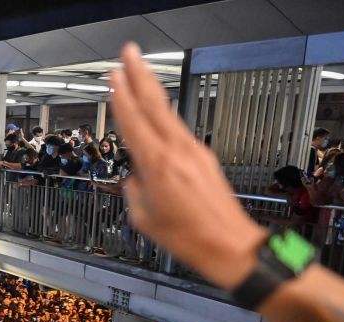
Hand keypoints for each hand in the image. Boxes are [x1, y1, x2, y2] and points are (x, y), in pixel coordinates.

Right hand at [109, 43, 264, 289]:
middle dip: (140, 76)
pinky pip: (178, 130)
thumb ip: (134, 192)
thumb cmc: (190, 238)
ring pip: (168, 114)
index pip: (134, 122)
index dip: (121, 97)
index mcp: (159, 166)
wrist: (230, 246)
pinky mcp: (203, 159)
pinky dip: (164, 115)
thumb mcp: (145, 219)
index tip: (114, 77)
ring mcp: (194, 153)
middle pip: (155, 105)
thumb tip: (133, 180)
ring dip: (152, 91)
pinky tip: (158, 113)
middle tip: (129, 53)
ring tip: (140, 74)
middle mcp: (178, 152)